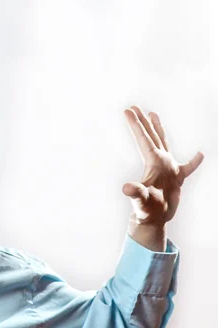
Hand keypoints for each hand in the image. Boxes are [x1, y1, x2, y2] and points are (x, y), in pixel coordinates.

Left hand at [122, 106, 203, 227]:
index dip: (136, 125)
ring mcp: (167, 169)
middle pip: (151, 137)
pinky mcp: (176, 179)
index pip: (143, 139)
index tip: (128, 110)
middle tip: (134, 106)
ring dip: (159, 129)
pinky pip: (188, 167)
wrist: (153, 221)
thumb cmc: (145, 211)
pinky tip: (201, 154)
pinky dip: (194, 161)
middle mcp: (159, 163)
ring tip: (154, 114)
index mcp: (152, 163)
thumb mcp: (141, 201)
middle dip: (143, 122)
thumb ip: (135, 193)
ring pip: (164, 143)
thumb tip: (126, 188)